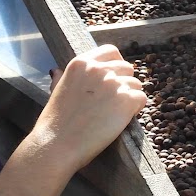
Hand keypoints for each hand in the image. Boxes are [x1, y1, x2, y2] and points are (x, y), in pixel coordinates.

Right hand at [35, 46, 148, 170]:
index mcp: (81, 63)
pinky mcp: (125, 100)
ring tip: (114, 114)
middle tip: (113, 102)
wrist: (57, 144)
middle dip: (124, 83)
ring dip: (130, 98)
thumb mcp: (55, 92)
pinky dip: (136, 109)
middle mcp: (98, 69)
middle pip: (127, 68)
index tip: (115, 77)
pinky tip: (122, 120)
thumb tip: (56, 71)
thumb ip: (61, 79)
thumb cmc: (54, 123)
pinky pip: (141, 98)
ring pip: (136, 84)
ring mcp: (113, 83)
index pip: (110, 51)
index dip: (116, 64)